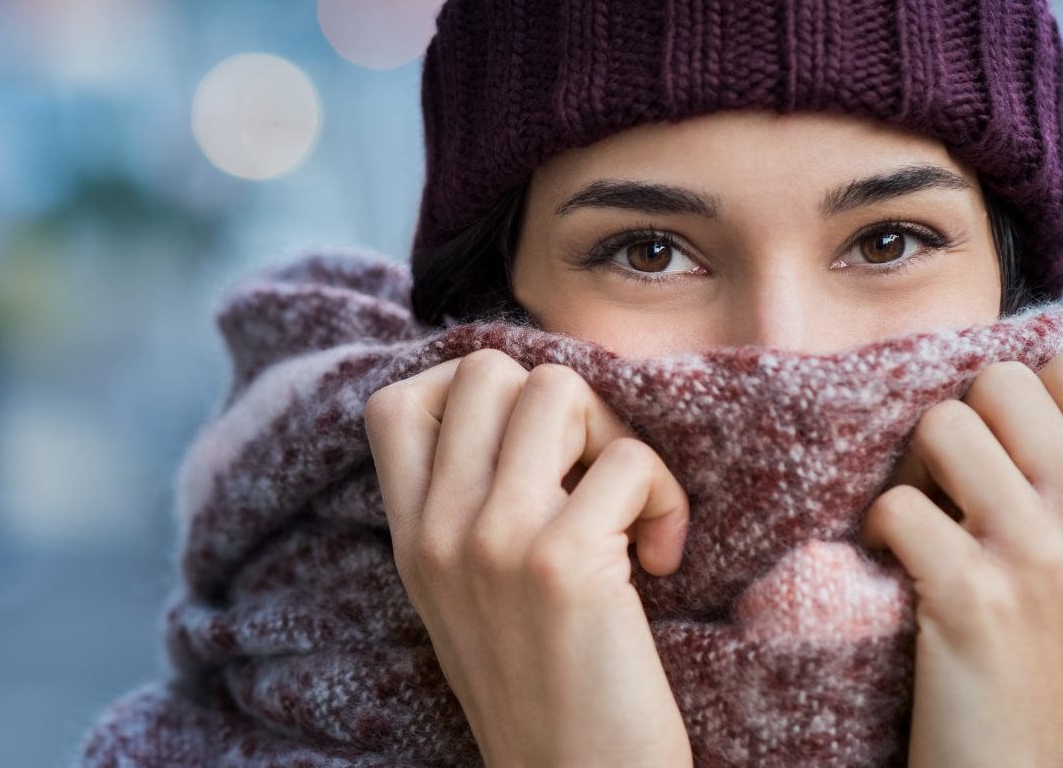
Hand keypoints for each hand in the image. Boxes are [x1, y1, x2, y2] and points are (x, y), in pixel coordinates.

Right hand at [364, 350, 692, 767]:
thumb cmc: (544, 692)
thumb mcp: (468, 599)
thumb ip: (468, 512)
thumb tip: (530, 409)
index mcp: (411, 540)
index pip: (397, 404)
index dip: (471, 394)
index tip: (529, 448)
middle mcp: (438, 531)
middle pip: (488, 370)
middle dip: (561, 403)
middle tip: (591, 474)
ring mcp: (493, 541)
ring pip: (558, 389)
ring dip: (616, 436)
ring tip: (630, 509)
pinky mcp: (561, 564)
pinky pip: (629, 460)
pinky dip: (666, 498)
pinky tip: (662, 560)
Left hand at [862, 350, 1062, 767]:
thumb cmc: (1057, 665)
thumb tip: (1031, 391)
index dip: (1020, 397)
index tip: (999, 451)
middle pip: (1000, 383)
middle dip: (958, 424)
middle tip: (945, 487)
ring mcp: (1040, 556)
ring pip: (942, 426)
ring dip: (910, 472)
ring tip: (919, 525)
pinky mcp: (974, 596)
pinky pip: (896, 504)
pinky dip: (876, 532)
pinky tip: (891, 567)